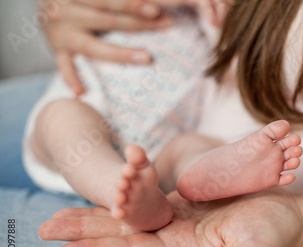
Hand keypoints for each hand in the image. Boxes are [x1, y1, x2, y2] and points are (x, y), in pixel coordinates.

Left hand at [39, 189, 302, 246]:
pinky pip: (149, 199)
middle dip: (86, 231)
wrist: (287, 218)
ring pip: (130, 216)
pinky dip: (126, 194)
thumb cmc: (273, 237)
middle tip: (46, 227)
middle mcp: (175, 238)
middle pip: (124, 235)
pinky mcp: (186, 204)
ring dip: (97, 214)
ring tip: (62, 213)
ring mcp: (179, 221)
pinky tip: (107, 193)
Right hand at [40, 0, 170, 93]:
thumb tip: (153, 4)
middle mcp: (66, 10)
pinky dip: (71, 78)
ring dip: (121, 53)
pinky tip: (82, 91)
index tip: (157, 10)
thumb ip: (115, 0)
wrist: (47, 7)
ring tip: (147, 57)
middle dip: (138, 22)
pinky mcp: (57, 49)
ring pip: (93, 45)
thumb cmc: (82, 0)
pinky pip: (64, 66)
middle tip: (165, 24)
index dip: (134, 4)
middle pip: (107, 19)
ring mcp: (60, 32)